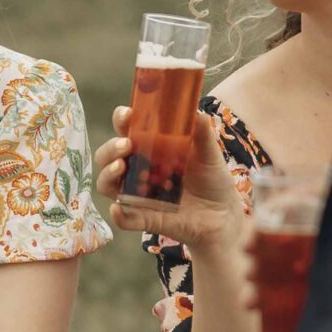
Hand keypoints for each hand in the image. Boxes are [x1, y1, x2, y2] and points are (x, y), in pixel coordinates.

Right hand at [98, 103, 241, 251]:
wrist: (223, 214)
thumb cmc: (212, 180)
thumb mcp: (209, 154)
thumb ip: (202, 134)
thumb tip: (197, 112)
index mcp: (149, 148)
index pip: (126, 130)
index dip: (121, 120)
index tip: (127, 114)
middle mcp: (138, 170)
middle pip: (108, 156)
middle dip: (110, 148)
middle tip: (126, 145)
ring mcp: (138, 194)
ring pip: (107, 185)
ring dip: (108, 174)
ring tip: (121, 166)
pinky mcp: (146, 218)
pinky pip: (125, 219)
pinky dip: (119, 216)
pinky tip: (118, 209)